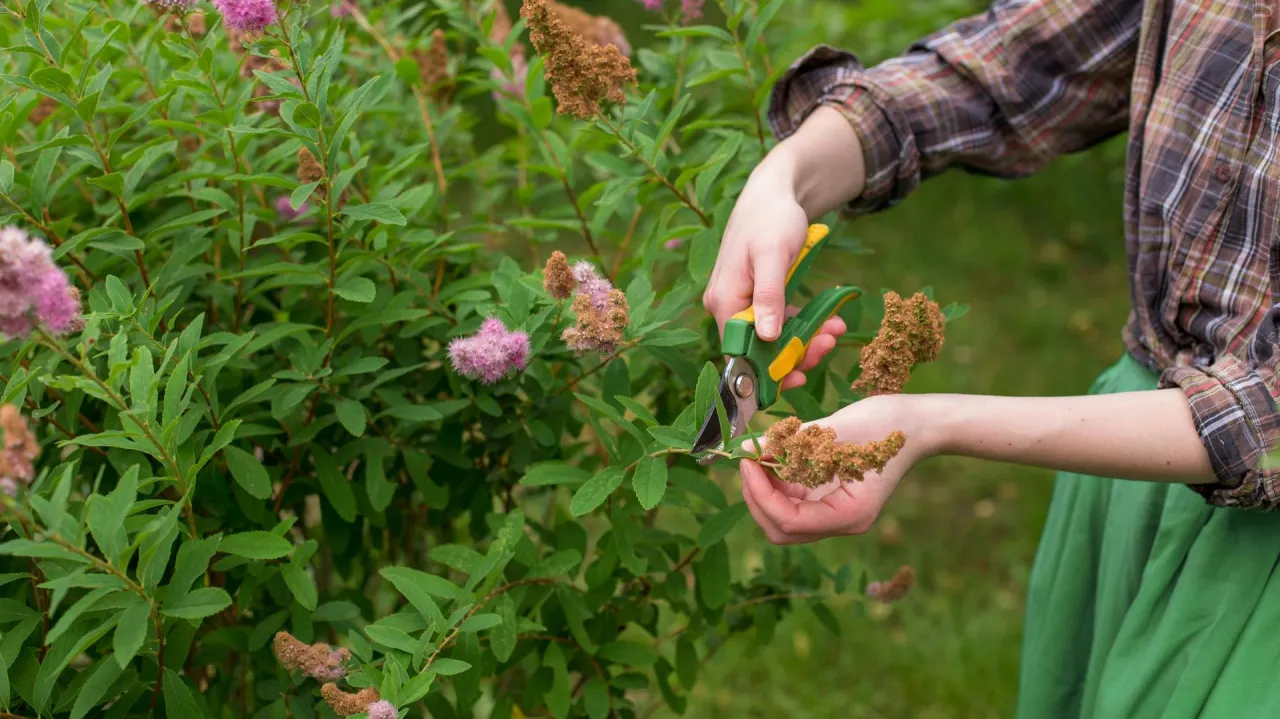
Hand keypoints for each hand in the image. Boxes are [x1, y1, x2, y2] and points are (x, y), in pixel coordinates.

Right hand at [702, 155, 844, 390]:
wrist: (775, 191)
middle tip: (828, 344)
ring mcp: (743, 302)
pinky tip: (829, 319)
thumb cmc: (771, 218)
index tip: (798, 377)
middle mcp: (727, 305)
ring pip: (772, 338)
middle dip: (794, 353)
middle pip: (758, 348)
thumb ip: (769, 296)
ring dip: (804, 339)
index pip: (740, 350)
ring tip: (835, 330)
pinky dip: (803, 325)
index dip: (766, 369)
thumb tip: (767, 337)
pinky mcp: (758, 297)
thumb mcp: (773, 255)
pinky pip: (779, 322)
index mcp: (723, 300)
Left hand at [739, 394, 932, 544]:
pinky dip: (778, 485)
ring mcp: (837, 515)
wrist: (918, 423)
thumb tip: (747, 448)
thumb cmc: (886, 422)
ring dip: (765, 491)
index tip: (747, 461)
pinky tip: (775, 458)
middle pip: (782, 530)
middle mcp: (843, 523)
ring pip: (784, 520)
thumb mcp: (834, 428)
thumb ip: (789, 443)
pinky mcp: (832, 502)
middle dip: (757, 497)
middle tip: (747, 460)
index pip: (788, 521)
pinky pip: (795, 504)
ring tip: (758, 457)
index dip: (760, 493)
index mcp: (850, 514)